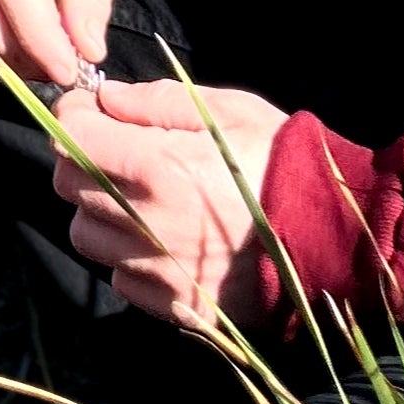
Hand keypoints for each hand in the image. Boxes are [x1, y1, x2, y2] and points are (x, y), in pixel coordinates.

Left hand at [52, 80, 288, 331]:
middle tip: (117, 151)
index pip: (71, 139)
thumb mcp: (224, 111)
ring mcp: (158, 270)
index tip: (92, 113)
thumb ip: (156, 102)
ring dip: (99, 212)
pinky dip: (128, 256)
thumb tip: (103, 98)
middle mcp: (146, 222)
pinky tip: (162, 238)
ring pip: (86, 237)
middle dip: (83, 161)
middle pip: (69, 188)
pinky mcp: (174, 305)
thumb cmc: (281, 160)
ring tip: (140, 199)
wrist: (335, 237)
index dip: (74, 119)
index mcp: (157, 167)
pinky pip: (120, 278)